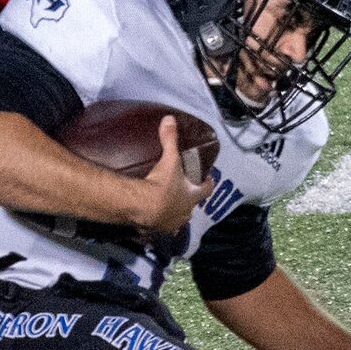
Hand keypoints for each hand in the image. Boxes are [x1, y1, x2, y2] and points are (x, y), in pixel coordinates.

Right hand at [130, 115, 206, 236]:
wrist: (142, 208)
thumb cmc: (162, 185)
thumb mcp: (168, 160)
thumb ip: (170, 140)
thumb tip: (170, 118)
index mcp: (192, 197)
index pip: (206, 190)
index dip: (208, 183)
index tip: (208, 178)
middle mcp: (185, 213)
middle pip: (191, 206)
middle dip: (188, 199)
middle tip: (182, 190)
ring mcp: (171, 224)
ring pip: (176, 219)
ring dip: (173, 212)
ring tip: (166, 204)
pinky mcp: (156, 231)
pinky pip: (159, 226)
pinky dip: (157, 222)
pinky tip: (150, 218)